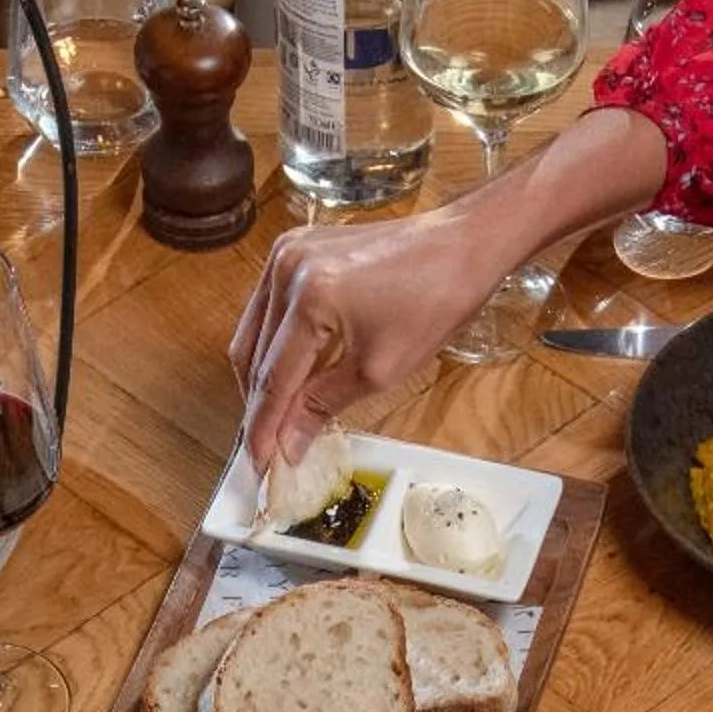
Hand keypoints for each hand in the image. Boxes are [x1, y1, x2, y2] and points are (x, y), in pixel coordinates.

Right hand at [231, 104, 672, 470]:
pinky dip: (271, 345)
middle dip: (258, 407)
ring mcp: (286, 253)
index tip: (258, 467)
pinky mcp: (292, 247)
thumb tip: (287, 447)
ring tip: (272, 418)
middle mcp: (286, 270)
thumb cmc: (433, 305)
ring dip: (260, 379)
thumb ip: (322, 406)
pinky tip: (285, 375)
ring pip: (252, 333)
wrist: (460, 245)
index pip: (273, 378)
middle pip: (253, 356)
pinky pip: (266, 308)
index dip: (263, 428)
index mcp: (310, 298)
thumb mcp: (378, 370)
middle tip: (265, 449)